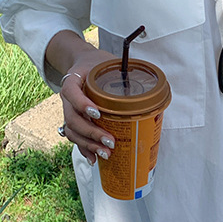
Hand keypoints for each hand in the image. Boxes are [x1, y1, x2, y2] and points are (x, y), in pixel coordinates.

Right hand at [59, 48, 119, 165]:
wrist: (82, 63)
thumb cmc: (97, 64)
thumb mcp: (108, 62)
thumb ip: (125, 72)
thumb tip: (154, 86)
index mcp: (73, 80)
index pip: (72, 93)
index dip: (82, 104)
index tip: (98, 113)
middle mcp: (67, 98)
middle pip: (72, 119)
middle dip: (91, 133)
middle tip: (110, 141)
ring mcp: (69, 111)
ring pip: (72, 131)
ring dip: (88, 144)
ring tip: (106, 153)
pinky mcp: (73, 121)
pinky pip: (75, 137)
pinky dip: (84, 149)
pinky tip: (94, 159)